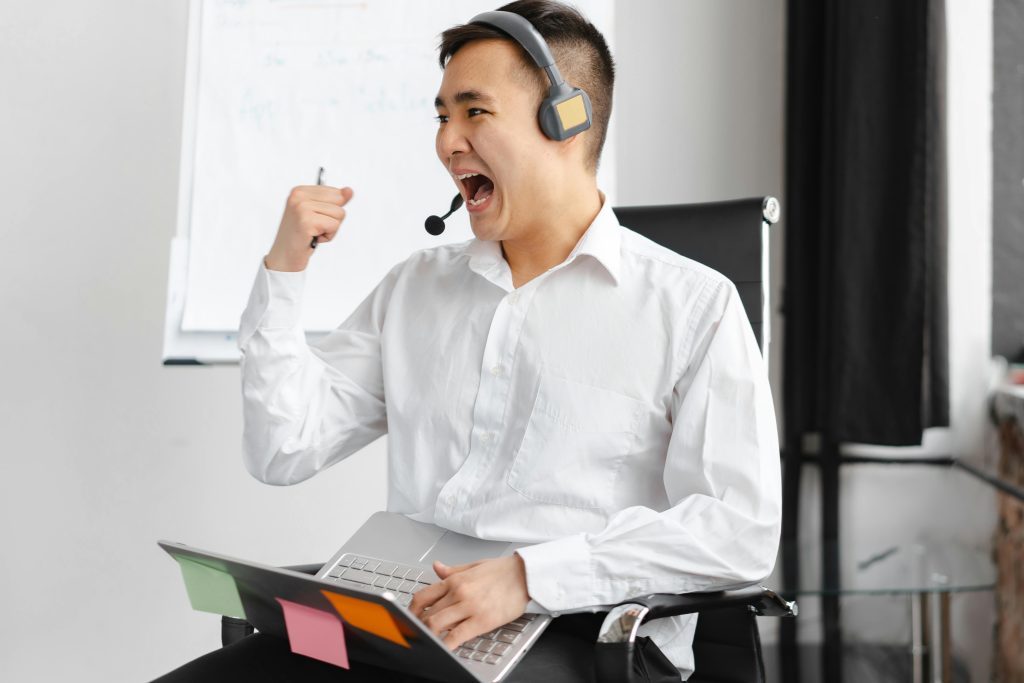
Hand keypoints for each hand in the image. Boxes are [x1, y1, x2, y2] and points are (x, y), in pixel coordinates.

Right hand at [265, 185, 353, 271]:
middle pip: (340, 201)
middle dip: (333, 218)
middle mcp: (299, 196)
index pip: (336, 192)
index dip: (331, 211)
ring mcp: (302, 207)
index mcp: (300, 191)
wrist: (284, 258)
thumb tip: (349, 191)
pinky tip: (313, 238)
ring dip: (330, 229)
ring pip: (339, 214)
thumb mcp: (318, 214)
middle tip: (314, 227)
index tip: (314, 219)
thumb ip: (334, 201)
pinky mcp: (307, 221)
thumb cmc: (300, 237)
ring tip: (313, 233)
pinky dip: (328, 236)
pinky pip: (334, 226)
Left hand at [410, 554, 529, 649]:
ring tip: (430, 641)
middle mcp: (458, 592)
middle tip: (419, 634)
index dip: (412, 611)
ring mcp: (469, 607)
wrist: (525, 574)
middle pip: (427, 615)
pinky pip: (457, 636)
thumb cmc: (502, 571)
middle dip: (420, 627)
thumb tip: (436, 567)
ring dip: (430, 635)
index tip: (412, 618)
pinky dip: (446, 645)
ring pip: (437, 625)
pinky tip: (444, 648)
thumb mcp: (473, 566)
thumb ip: (452, 570)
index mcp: (455, 580)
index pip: (423, 597)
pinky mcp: (482, 620)